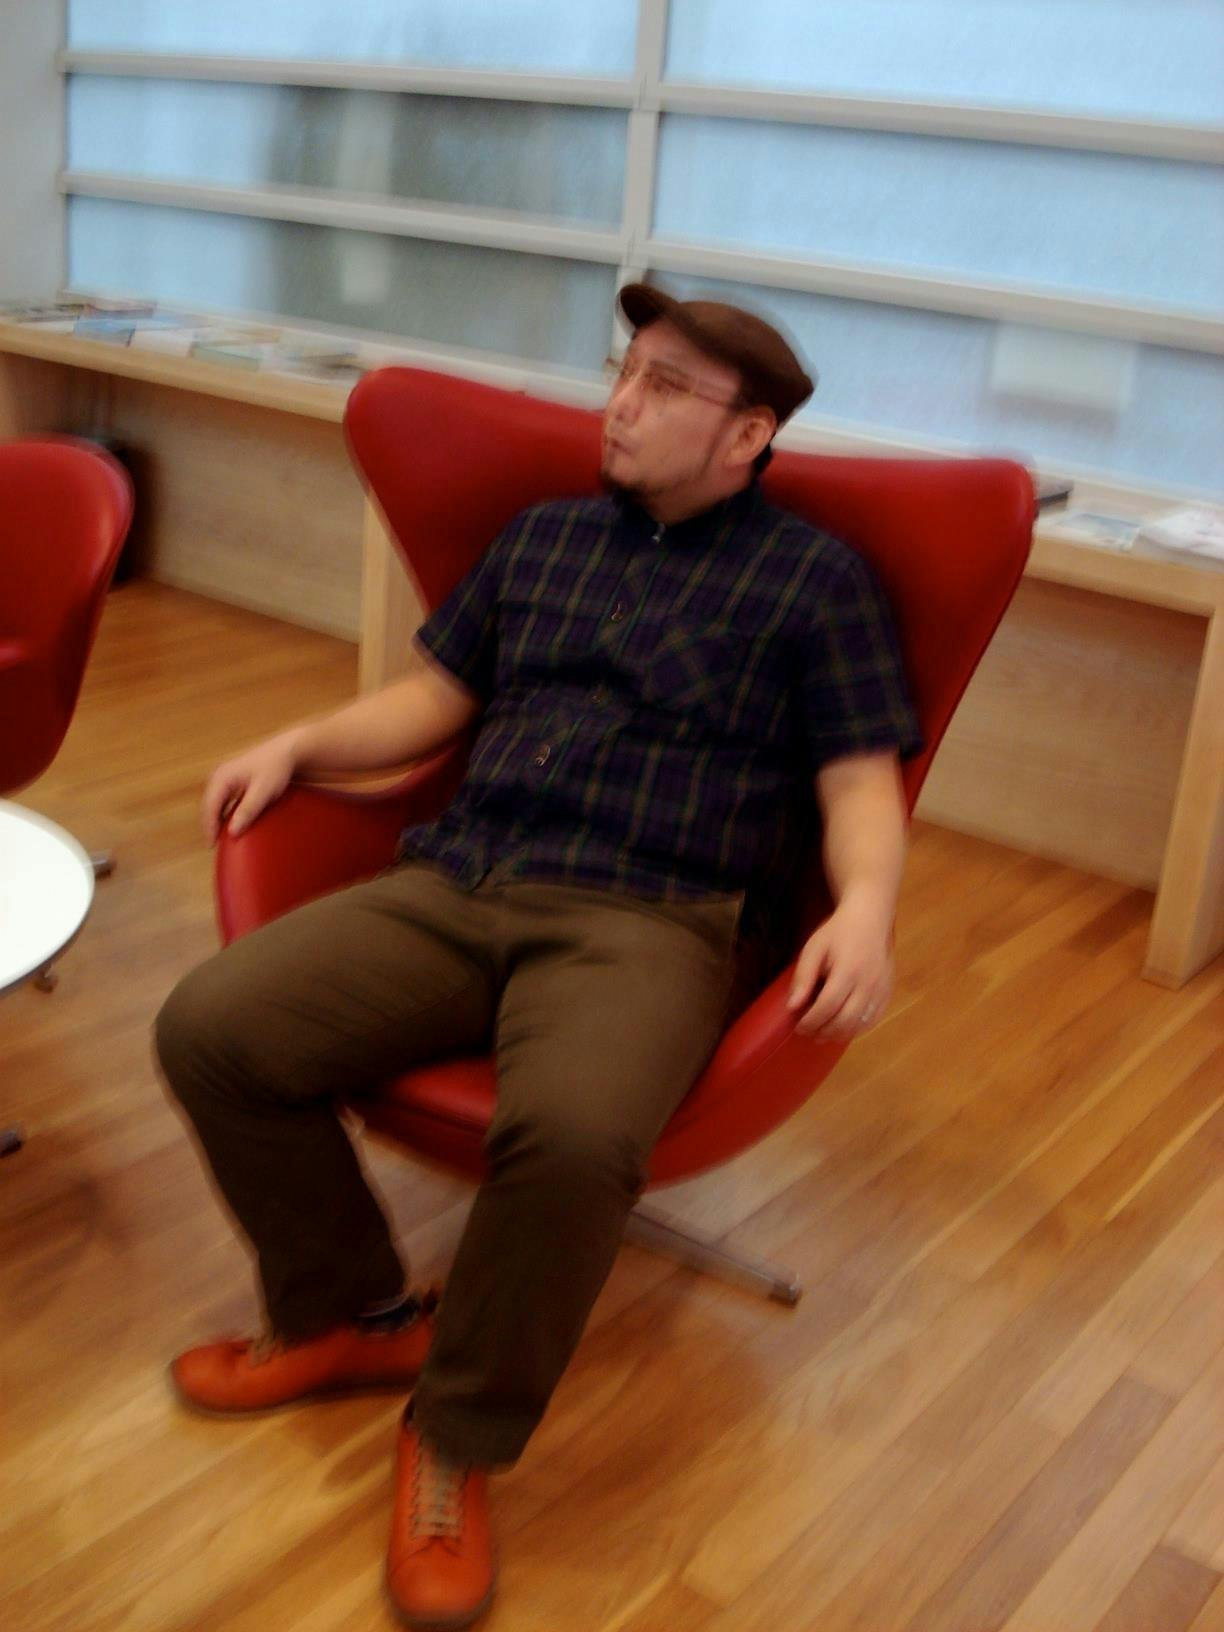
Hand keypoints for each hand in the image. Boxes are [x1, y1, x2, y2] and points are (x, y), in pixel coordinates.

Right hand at [201, 735, 297, 843]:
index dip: (209, 827)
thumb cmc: (275, 770)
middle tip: (214, 845)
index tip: (211, 844)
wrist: (286, 752)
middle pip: (208, 805)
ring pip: (214, 803)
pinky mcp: (231, 780)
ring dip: (215, 819)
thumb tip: (232, 831)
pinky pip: (222, 800)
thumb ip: (247, 810)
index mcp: (222, 777)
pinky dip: (222, 813)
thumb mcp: (263, 791)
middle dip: (209, 825)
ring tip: (220, 837)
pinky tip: (229, 823)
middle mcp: (219, 776)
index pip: (209, 807)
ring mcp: (223, 777)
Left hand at [786, 897, 893, 1040]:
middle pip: (845, 1020)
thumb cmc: (838, 933)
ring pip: (860, 1025)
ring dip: (839, 1034)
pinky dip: (856, 1029)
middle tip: (808, 1032)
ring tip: (822, 1034)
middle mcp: (868, 984)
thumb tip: (792, 1006)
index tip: (799, 1026)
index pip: (828, 1006)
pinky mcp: (888, 993)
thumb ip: (804, 977)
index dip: (812, 1021)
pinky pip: (873, 1020)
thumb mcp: (814, 948)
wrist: (870, 919)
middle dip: (823, 1031)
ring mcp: (881, 990)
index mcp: (848, 971)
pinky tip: (842, 1028)